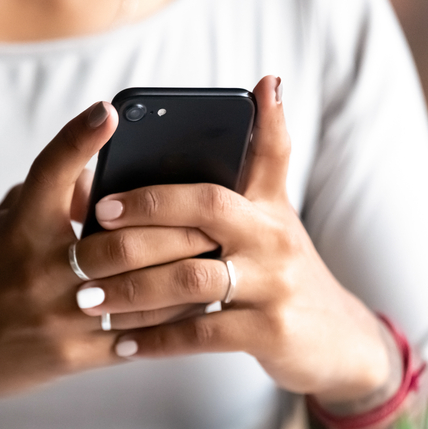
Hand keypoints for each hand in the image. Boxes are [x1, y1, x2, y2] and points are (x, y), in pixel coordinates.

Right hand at [0, 101, 215, 428]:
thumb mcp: (4, 228)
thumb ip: (50, 197)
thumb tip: (103, 171)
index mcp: (20, 226)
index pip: (49, 170)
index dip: (79, 138)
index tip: (110, 111)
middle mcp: (39, 266)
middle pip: (123, 238)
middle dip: (178, 228)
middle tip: (218, 216)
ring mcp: (56, 313)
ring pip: (140, 291)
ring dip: (185, 276)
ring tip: (223, 262)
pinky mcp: (69, 355)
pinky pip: (134, 336)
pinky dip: (169, 323)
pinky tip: (198, 310)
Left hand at [72, 76, 393, 400]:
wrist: (337, 340)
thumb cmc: (284, 271)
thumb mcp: (276, 216)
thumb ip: (260, 162)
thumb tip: (264, 84)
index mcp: (268, 204)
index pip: (237, 156)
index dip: (197, 142)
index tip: (127, 167)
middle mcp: (274, 236)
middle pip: (206, 208)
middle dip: (143, 216)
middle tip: (90, 230)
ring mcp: (274, 284)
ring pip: (192, 278)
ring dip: (134, 288)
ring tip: (89, 297)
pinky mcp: (270, 331)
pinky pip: (201, 332)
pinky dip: (158, 339)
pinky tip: (122, 344)